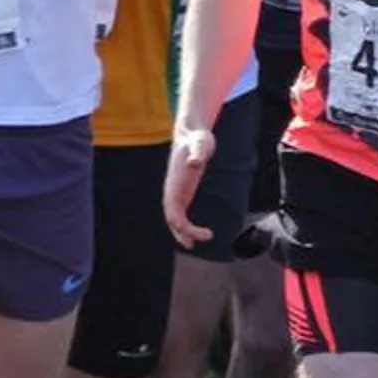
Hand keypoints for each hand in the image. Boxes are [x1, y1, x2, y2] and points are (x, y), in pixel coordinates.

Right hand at [164, 126, 217, 245]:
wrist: (192, 132)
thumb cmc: (197, 138)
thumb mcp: (200, 144)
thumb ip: (197, 153)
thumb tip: (194, 163)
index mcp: (174, 184)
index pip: (174, 212)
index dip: (186, 227)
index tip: (206, 233)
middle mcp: (172, 190)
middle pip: (171, 218)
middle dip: (181, 233)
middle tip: (195, 245)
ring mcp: (176, 190)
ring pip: (173, 217)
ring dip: (181, 231)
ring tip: (192, 244)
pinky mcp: (183, 190)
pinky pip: (180, 212)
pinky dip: (185, 224)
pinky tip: (195, 231)